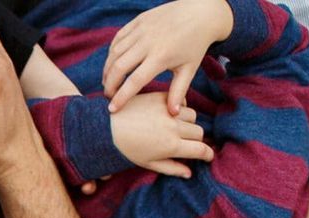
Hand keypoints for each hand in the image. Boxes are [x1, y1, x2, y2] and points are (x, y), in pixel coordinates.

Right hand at [102, 0, 231, 112]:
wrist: (200, 13)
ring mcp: (141, 29)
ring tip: (107, 81)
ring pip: (114, 52)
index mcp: (161, 56)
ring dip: (107, 69)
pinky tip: (112, 63)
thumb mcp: (189, 69)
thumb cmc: (195, 44)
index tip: (112, 109)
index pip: (135, 81)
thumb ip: (179, 91)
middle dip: (109, 84)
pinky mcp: (138, 21)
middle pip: (118, 67)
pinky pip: (118, 38)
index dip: (121, 97)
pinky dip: (111, 52)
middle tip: (107, 95)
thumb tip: (172, 114)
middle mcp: (148, 42)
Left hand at [109, 91, 211, 177]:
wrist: (107, 127)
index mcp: (171, 146)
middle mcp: (173, 127)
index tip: (207, 156)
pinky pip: (180, 101)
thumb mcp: (148, 163)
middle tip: (186, 143)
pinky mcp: (161, 97)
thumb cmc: (126, 149)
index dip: (207, 154)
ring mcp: (168, 111)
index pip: (201, 149)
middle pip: (199, 132)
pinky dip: (179, 108)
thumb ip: (171, 168)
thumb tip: (189, 174)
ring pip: (192, 115)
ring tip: (175, 128)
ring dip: (188, 122)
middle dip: (195, 139)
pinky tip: (170, 114)